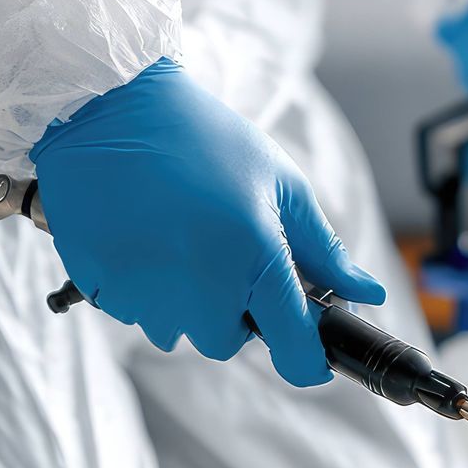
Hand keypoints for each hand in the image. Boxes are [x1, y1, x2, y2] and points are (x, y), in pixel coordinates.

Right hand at [30, 58, 385, 386]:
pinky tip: (143, 238)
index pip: (294, 349)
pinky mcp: (100, 289)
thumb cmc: (200, 138)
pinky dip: (144, 288)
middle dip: (232, 310)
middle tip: (222, 252)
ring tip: (177, 237)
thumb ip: (323, 248)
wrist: (105, 107)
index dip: (309, 360)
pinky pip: (135, 312)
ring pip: (178, 329)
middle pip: (227, 341)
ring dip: (184, 300)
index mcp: (254, 260)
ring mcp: (146, 294)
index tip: (313, 355)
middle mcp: (201, 289)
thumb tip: (367, 294)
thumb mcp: (278, 182)